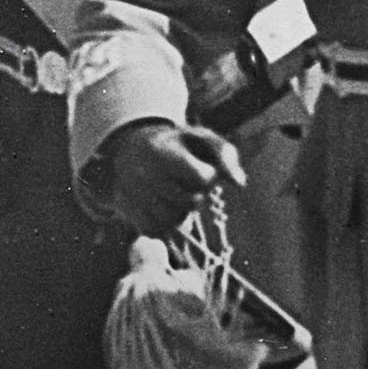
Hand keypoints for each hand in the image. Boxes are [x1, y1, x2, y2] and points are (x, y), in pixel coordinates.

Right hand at [101, 121, 242, 237]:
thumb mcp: (200, 138)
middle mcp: (142, 173)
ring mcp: (132, 194)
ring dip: (181, 212)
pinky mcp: (127, 211)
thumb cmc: (175, 146)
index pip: (202, 178)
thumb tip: (239, 184)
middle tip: (186, 184)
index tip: (200, 167)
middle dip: (196, 195)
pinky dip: (164, 223)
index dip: (209, 176)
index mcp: (161, 151)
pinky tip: (163, 208)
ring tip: (174, 196)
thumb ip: (225, 154)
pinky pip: (155, 230)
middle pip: (191, 202)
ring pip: (172, 220)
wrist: (128, 151)